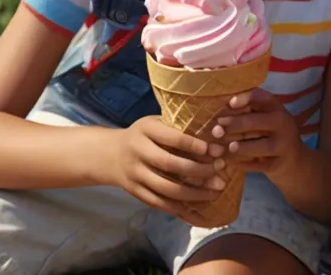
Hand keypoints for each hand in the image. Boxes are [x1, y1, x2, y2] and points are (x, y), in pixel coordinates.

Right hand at [110, 116, 227, 216]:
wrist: (110, 154)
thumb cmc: (144, 136)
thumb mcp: (155, 124)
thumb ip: (177, 128)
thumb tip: (215, 135)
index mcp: (145, 130)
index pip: (172, 137)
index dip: (193, 144)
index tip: (213, 150)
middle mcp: (138, 151)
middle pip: (170, 164)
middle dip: (198, 171)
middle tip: (220, 173)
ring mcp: (135, 174)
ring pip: (166, 188)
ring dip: (193, 193)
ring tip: (215, 192)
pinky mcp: (135, 192)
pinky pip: (159, 202)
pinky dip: (179, 206)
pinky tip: (196, 205)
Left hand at [212, 88, 304, 178]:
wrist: (294, 161)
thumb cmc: (272, 135)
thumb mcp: (266, 118)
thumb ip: (248, 112)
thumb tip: (220, 110)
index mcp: (277, 108)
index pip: (261, 97)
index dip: (245, 98)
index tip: (230, 103)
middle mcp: (283, 124)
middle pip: (255, 122)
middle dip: (234, 124)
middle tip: (216, 129)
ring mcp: (283, 145)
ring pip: (260, 146)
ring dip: (240, 147)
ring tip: (228, 147)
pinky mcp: (278, 164)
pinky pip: (258, 165)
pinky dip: (242, 164)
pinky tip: (230, 162)